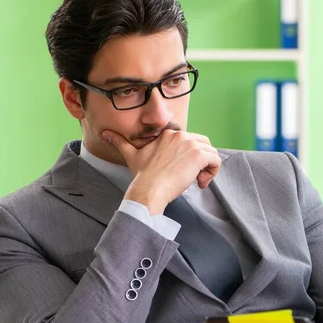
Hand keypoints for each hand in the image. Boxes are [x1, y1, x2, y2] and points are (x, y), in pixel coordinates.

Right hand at [102, 129, 221, 213]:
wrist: (148, 189)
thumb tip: (105, 133)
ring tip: (197, 182)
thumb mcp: (131, 155)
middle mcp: (180, 136)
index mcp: (169, 134)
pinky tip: (201, 183)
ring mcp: (190, 145)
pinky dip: (213, 172)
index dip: (189, 157)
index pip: (190, 140)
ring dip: (207, 169)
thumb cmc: (142, 176)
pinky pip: (216, 160)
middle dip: (202, 161)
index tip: (181, 171)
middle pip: (204, 144)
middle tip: (193, 177)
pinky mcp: (198, 156)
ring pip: (211, 153)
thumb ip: (120, 143)